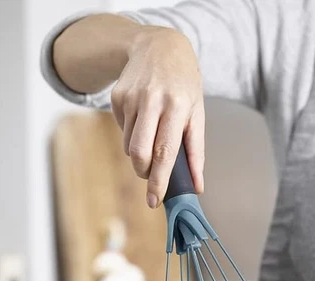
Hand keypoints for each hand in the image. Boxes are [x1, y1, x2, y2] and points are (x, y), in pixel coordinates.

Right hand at [111, 27, 204, 207]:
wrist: (158, 46)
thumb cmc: (184, 84)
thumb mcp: (197, 112)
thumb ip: (196, 151)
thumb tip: (197, 186)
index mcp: (177, 106)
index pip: (165, 151)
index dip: (159, 180)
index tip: (154, 200)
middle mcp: (152, 100)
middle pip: (139, 153)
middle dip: (143, 172)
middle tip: (151, 174)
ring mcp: (131, 98)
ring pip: (129, 145)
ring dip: (139, 152)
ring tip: (153, 133)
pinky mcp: (117, 97)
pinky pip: (122, 131)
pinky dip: (132, 134)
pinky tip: (143, 117)